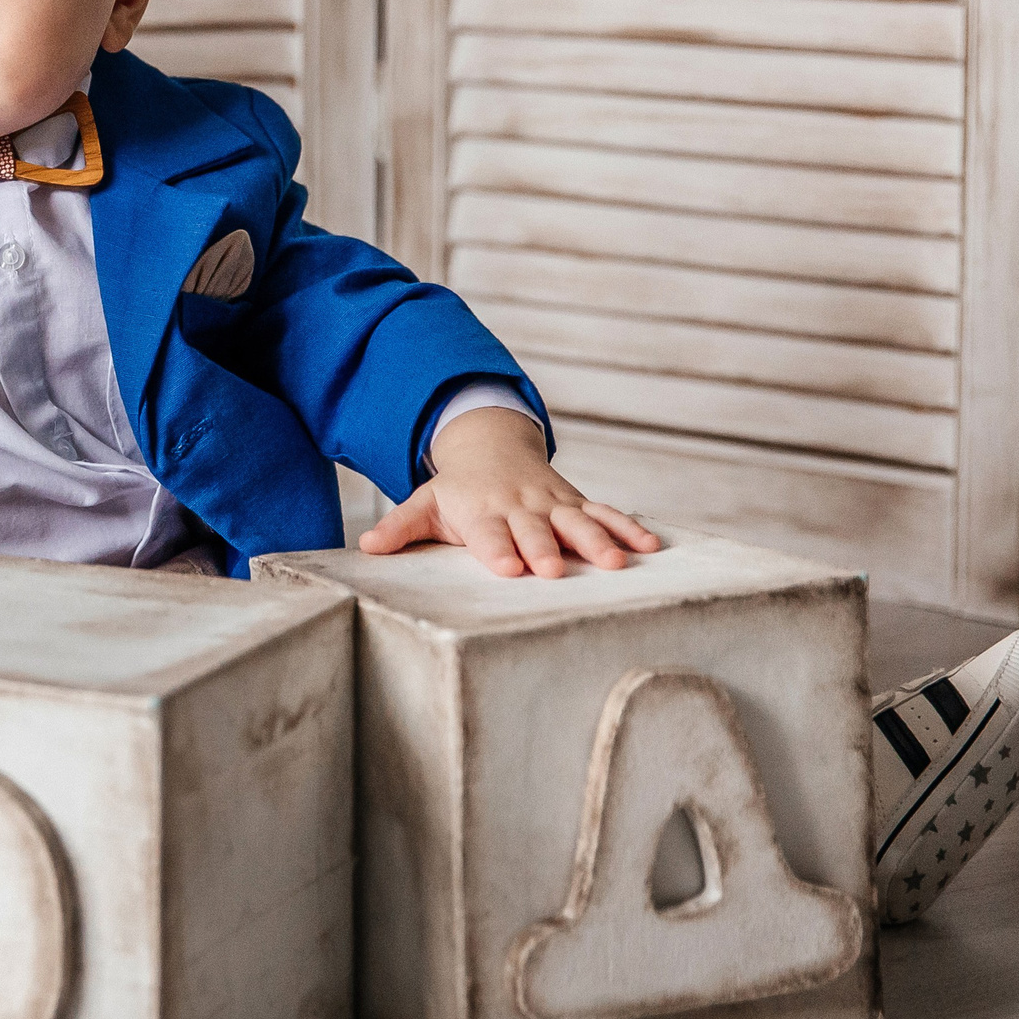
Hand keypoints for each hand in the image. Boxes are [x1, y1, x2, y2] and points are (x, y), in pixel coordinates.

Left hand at [358, 406, 657, 577]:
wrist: (491, 448)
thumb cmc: (457, 490)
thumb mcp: (424, 505)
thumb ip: (399, 528)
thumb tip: (366, 549)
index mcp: (482, 512)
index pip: (488, 534)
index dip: (497, 549)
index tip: (506, 567)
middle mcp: (520, 508)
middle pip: (534, 529)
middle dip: (545, 548)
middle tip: (553, 570)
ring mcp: (552, 504)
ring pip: (578, 522)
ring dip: (597, 541)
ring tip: (616, 564)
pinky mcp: (577, 503)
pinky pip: (607, 513)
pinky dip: (629, 528)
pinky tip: (651, 546)